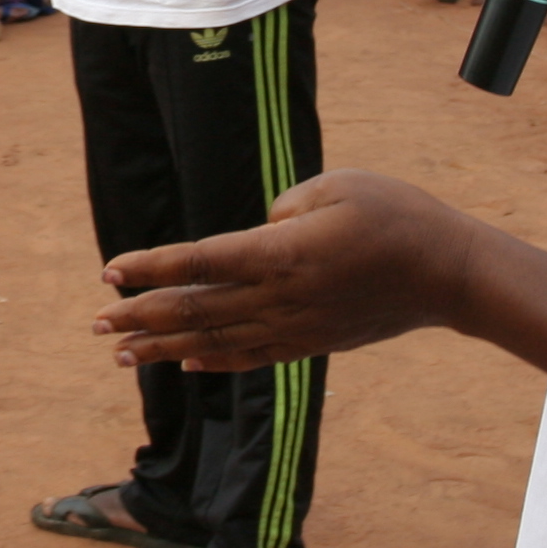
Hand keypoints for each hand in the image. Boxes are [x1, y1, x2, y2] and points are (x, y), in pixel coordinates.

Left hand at [95, 172, 481, 371]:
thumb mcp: (336, 185)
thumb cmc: (396, 215)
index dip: (149, 268)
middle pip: (196, 308)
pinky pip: (252, 355)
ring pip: (215, 339)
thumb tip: (257, 232)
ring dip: (164, 346)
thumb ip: (283, 209)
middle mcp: (280, 297)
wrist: (448, 274)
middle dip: (140, 316)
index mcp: (280, 253)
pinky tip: (186, 362)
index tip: (109, 274)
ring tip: (121, 354)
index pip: (198, 262)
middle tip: (97, 323)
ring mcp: (296, 326)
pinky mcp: (313, 342)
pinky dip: (214, 358)